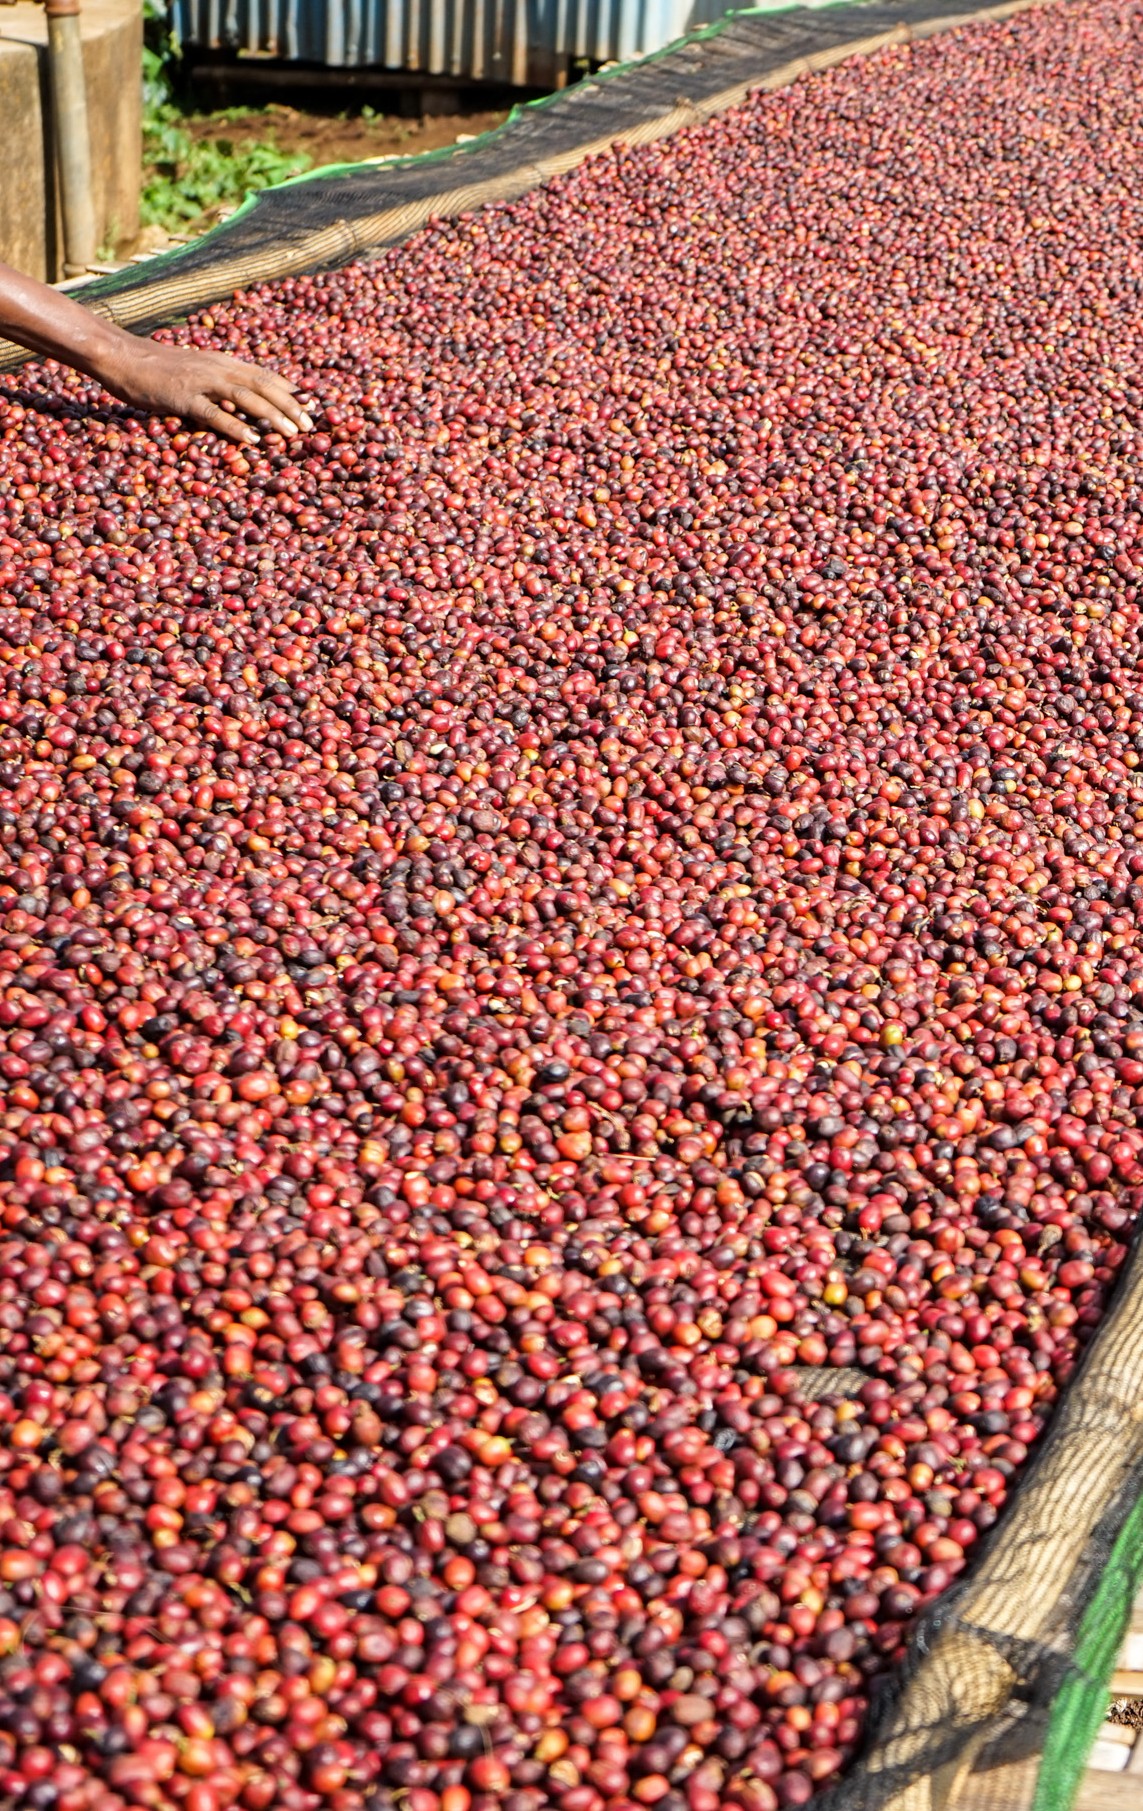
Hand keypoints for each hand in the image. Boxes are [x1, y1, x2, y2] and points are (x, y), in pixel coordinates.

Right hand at [93, 336, 312, 444]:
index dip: (289, 390)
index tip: (309, 406)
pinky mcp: (182, 398)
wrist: (121, 357)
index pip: (264, 374)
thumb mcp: (194, 369)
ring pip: (245, 397)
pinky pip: (213, 413)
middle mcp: (217, 368)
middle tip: (309, 425)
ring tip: (291, 432)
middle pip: (263, 384)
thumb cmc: (157, 368)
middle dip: (290, 405)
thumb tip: (241, 402)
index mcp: (222, 362)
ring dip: (272, 415)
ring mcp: (200, 381)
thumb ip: (218, 383)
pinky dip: (235, 426)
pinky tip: (252, 439)